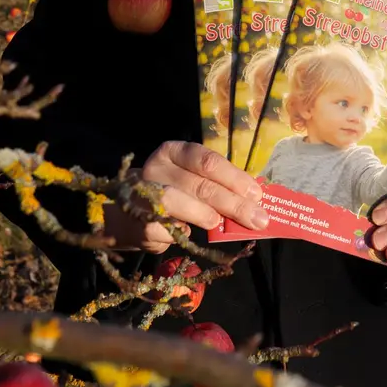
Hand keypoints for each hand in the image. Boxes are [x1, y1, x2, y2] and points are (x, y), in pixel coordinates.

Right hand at [101, 141, 267, 253]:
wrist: (129, 216)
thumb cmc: (172, 194)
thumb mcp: (192, 180)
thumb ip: (217, 185)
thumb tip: (253, 201)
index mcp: (173, 151)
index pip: (206, 160)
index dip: (234, 178)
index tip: (256, 194)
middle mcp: (157, 168)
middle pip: (200, 184)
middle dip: (233, 203)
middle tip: (258, 218)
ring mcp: (144, 193)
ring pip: (180, 203)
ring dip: (208, 215)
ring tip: (222, 224)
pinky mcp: (139, 219)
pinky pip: (168, 227)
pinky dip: (185, 233)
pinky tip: (192, 234)